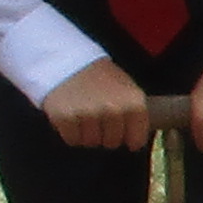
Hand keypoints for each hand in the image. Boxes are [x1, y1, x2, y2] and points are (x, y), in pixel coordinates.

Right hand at [40, 58, 154, 152]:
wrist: (67, 59)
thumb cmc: (101, 77)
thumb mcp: (127, 88)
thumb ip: (135, 114)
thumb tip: (135, 141)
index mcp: (133, 103)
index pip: (136, 141)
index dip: (128, 137)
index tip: (122, 130)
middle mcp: (113, 110)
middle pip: (112, 143)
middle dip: (105, 134)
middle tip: (97, 115)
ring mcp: (89, 114)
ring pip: (92, 142)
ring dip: (87, 132)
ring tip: (83, 112)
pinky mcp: (66, 118)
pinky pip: (73, 139)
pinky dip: (71, 131)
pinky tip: (71, 114)